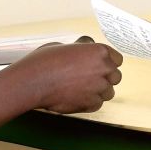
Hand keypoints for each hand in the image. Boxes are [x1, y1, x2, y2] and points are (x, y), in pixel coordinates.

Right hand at [6, 41, 123, 112]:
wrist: (33, 81)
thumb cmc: (45, 61)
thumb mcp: (65, 46)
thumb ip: (82, 48)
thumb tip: (87, 45)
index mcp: (99, 52)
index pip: (117, 59)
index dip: (108, 62)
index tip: (100, 66)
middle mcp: (103, 70)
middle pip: (116, 77)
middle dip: (105, 78)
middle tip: (89, 78)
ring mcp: (99, 88)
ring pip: (108, 92)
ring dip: (98, 91)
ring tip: (80, 88)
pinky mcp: (91, 104)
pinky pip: (97, 104)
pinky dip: (89, 102)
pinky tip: (76, 96)